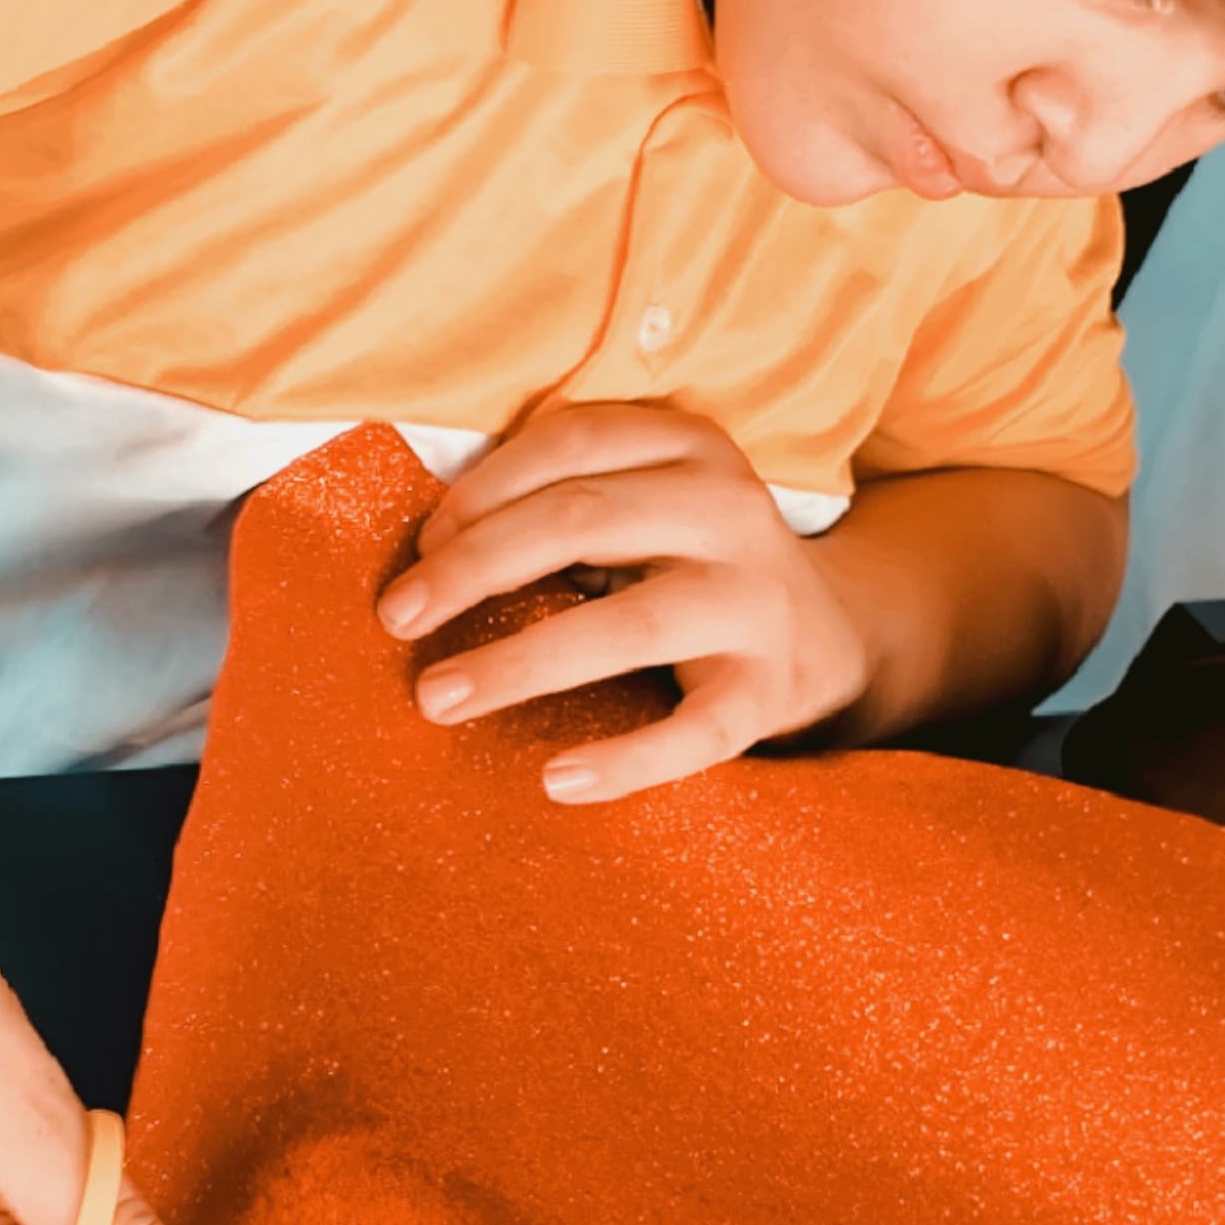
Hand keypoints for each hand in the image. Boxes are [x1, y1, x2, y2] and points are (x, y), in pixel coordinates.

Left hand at [375, 404, 869, 803]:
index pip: (568, 445)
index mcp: (688, 445)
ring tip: (437, 697)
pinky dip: (626, 761)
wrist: (828, 631)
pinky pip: (695, 732)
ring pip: (629, 627)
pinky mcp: (772, 688)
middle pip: (581, 521)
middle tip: (397, 619)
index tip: (420, 550)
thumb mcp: (642, 499)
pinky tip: (556, 779)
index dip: (480, 493)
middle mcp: (730, 510)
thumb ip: (559, 501)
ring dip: (520, 663)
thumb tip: (425, 553)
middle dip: (474, 569)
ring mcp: (757, 601)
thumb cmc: (687, 560)